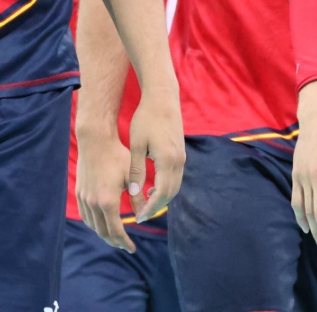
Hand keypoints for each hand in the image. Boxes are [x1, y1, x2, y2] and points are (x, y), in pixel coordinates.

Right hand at [75, 124, 135, 251]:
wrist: (96, 141)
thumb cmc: (117, 156)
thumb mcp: (131, 177)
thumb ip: (138, 199)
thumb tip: (144, 216)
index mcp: (108, 201)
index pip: (116, 231)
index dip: (124, 242)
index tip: (132, 249)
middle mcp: (93, 203)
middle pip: (102, 232)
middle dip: (114, 241)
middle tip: (125, 246)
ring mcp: (84, 198)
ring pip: (93, 225)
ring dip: (103, 233)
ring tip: (114, 236)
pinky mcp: (80, 193)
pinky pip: (86, 215)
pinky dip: (94, 223)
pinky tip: (101, 222)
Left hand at [124, 85, 184, 223]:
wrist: (162, 98)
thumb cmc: (146, 119)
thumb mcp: (137, 145)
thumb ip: (137, 170)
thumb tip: (135, 192)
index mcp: (168, 160)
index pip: (161, 193)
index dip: (150, 207)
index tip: (138, 218)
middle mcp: (179, 161)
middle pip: (171, 193)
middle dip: (157, 206)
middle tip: (141, 216)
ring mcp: (182, 157)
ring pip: (175, 186)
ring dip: (162, 198)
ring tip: (145, 205)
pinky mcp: (180, 153)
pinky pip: (175, 177)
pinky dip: (166, 187)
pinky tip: (152, 188)